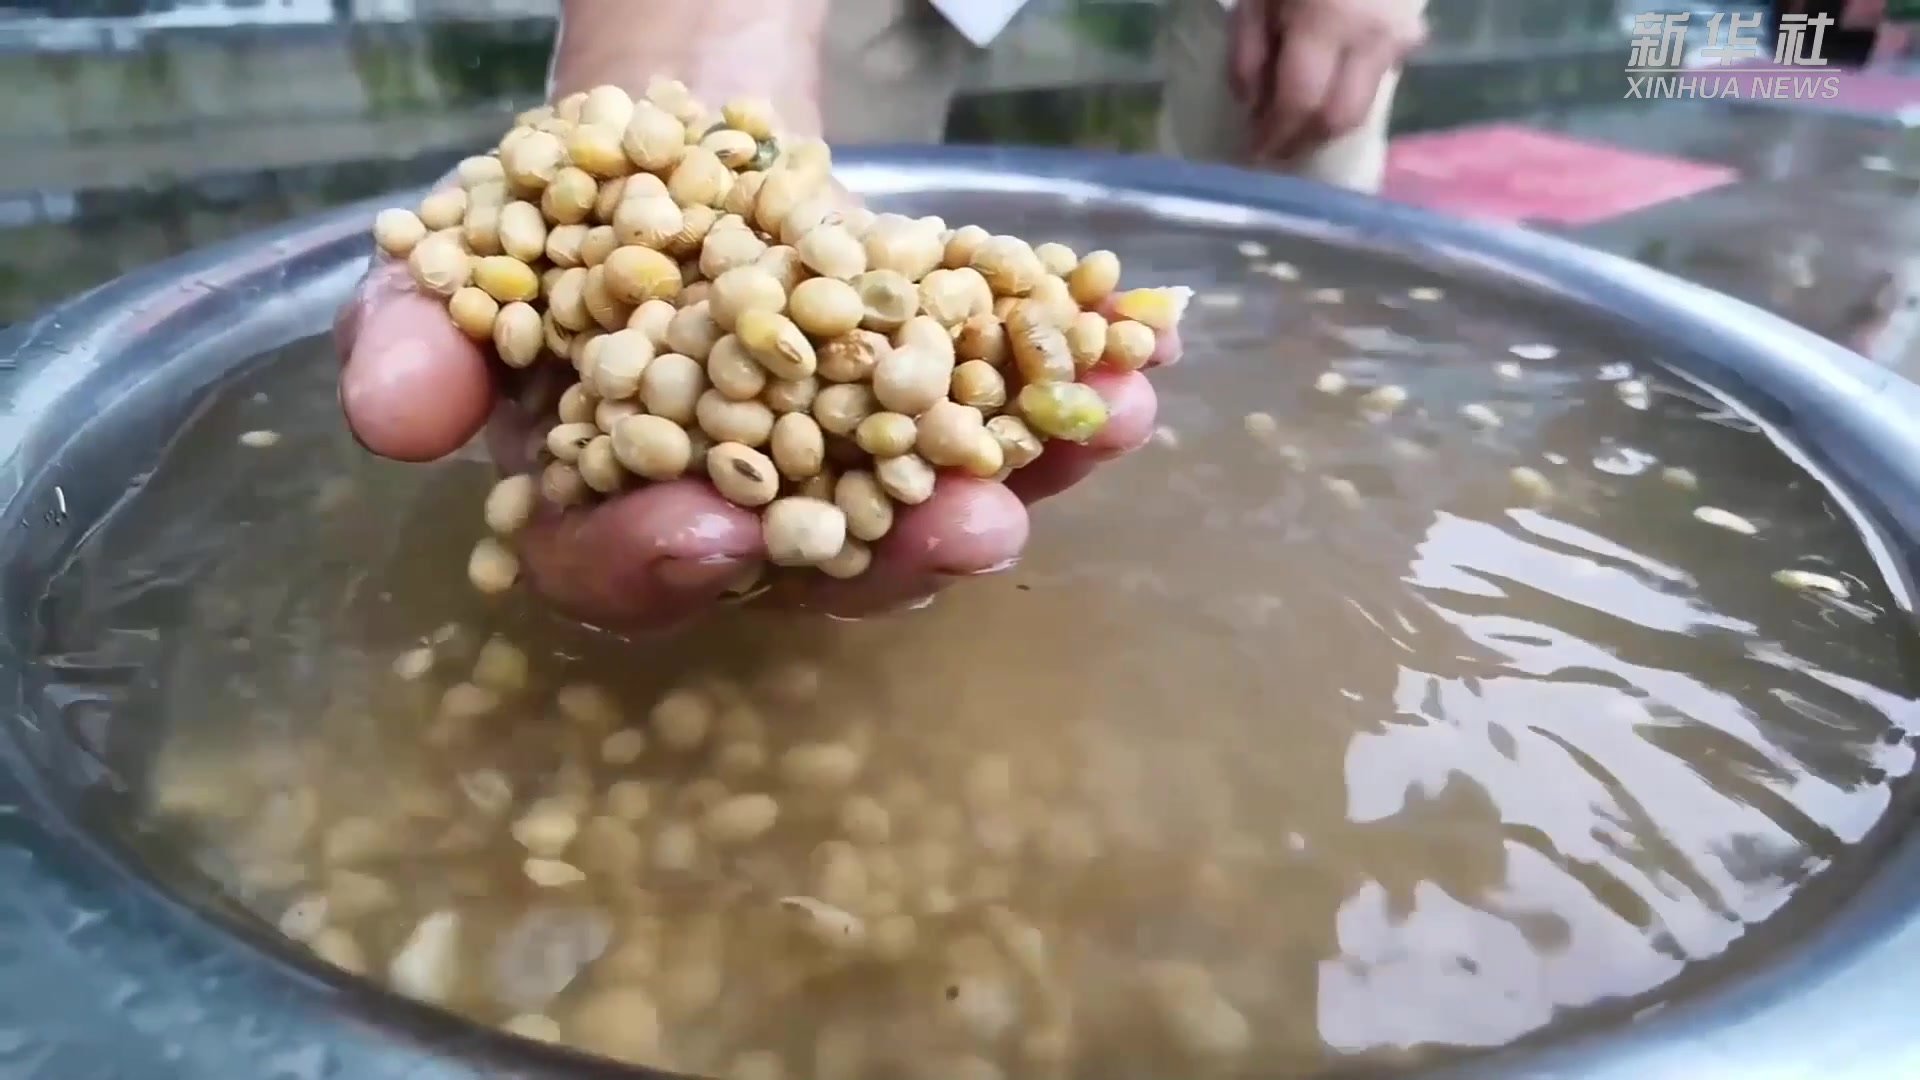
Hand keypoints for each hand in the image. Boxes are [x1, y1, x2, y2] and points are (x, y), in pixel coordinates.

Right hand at [336, 233, 1182, 633]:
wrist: (679, 144)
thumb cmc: (562, 221)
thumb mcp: (465, 257)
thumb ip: (419, 340)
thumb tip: (397, 423)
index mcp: (612, 512)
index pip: (627, 568)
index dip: (666, 564)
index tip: (719, 532)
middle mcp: (744, 521)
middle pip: (817, 571)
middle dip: (896, 554)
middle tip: (970, 527)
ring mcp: (852, 475)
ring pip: (931, 509)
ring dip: (1022, 479)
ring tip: (1103, 431)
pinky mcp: (932, 415)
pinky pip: (1002, 422)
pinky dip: (1071, 395)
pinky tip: (1148, 366)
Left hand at [1229, 0, 1426, 164]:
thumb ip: (1249, 49)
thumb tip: (1254, 105)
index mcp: (1327, 23)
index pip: (1299, 103)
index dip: (1274, 135)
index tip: (1252, 153)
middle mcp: (1371, 38)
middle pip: (1339, 118)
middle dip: (1302, 140)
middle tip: (1272, 146)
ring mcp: (1399, 34)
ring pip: (1365, 104)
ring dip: (1326, 123)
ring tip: (1295, 122)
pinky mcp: (1412, 29)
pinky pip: (1380, 75)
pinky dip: (1350, 90)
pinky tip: (1327, 83)